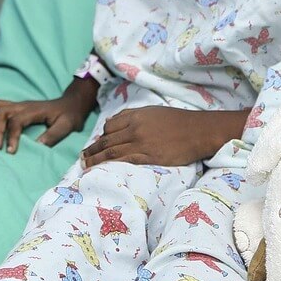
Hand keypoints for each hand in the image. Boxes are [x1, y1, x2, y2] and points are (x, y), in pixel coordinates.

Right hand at [0, 76, 98, 152]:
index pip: (16, 120)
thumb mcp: (67, 126)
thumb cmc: (70, 116)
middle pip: (1, 111)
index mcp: (34, 110)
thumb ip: (54, 135)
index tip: (11, 152)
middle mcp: (24, 105)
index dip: (12, 136)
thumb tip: (38, 145)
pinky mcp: (17, 107)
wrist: (72, 103)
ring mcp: (19, 104)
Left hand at [79, 106, 249, 169]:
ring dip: (96, 158)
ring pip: (112, 150)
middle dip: (93, 149)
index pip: (110, 126)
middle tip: (83, 156)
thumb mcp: (154, 112)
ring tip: (86, 164)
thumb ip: (134, 116)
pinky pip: (125, 160)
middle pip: (107, 139)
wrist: (198, 131)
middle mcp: (135, 128)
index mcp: (136, 116)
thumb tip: (114, 123)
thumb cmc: (179, 121)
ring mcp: (141, 142)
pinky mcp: (149, 156)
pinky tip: (103, 168)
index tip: (97, 144)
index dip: (102, 136)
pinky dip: (110, 163)